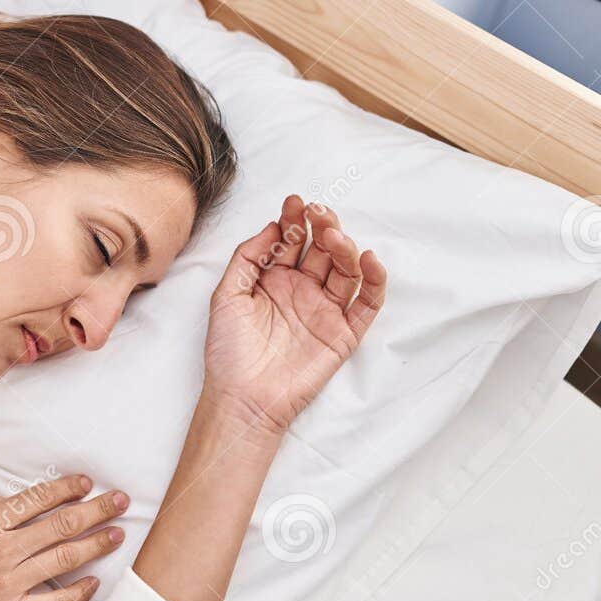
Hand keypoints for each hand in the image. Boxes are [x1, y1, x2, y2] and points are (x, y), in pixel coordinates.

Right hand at [0, 474, 126, 600]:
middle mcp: (2, 550)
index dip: (67, 488)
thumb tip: (6, 500)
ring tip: (118, 534)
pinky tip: (95, 583)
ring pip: (65, 558)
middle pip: (61, 524)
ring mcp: (8, 584)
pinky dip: (78, 592)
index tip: (87, 483)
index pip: (37, 499)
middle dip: (96, 509)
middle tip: (121, 500)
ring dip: (96, 544)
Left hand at [202, 195, 386, 434]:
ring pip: (345, 270)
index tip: (295, 203)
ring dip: (345, 248)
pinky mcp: (344, 333)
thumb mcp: (226, 296)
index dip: (295, 221)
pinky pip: (367, 303)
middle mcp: (302, 290)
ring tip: (334, 236)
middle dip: (323, 227)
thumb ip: (247, 258)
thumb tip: (273, 226)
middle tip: (319, 213)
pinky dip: (374, 281)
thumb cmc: (228, 352)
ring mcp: (325, 310)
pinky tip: (368, 260)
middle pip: (322, 250)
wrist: (242, 397)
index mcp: (274, 280)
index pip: (292, 242)